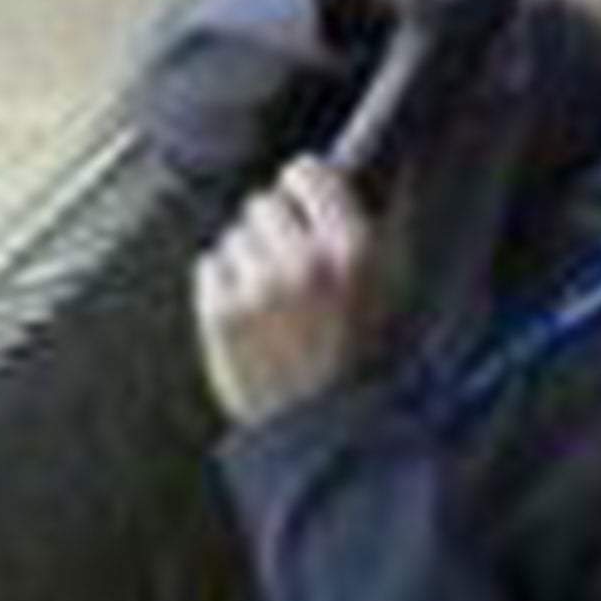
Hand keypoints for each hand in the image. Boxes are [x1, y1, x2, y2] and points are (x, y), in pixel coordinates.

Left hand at [193, 157, 383, 425]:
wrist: (319, 432)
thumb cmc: (356, 358)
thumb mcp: (390, 288)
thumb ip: (379, 224)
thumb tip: (371, 168)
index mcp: (353, 249)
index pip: (307, 172)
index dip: (304, 190)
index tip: (304, 208)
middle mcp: (303, 261)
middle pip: (263, 202)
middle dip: (274, 231)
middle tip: (291, 275)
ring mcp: (258, 286)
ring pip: (234, 235)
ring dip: (247, 261)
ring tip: (272, 306)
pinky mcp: (220, 310)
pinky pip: (209, 266)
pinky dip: (222, 288)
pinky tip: (248, 320)